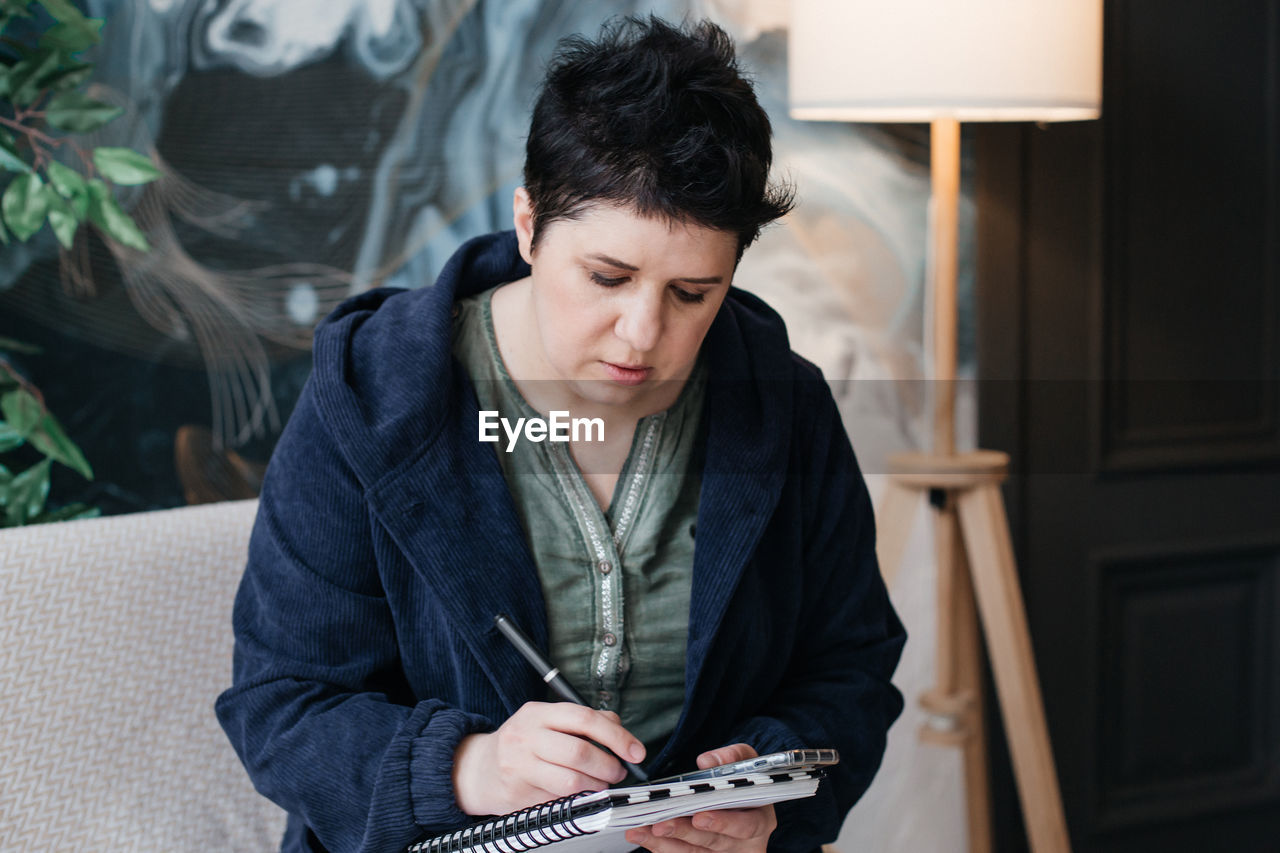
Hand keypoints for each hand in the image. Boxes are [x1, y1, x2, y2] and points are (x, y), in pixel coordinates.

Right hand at [452, 701, 645, 815]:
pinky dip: (578, 798)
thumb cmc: (521, 743)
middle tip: (618, 772)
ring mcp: (519, 766)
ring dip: (597, 786)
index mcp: (537, 713)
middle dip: (609, 766)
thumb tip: (620, 731)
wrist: (479, 769)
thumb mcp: (547, 721)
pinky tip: (580, 793)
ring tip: (602, 784)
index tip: (635, 751)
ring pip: (571, 780)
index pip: (584, 718)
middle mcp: (525, 736)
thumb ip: (584, 721)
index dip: (616, 736)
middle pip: (579, 752)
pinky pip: (559, 799)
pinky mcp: (518, 793)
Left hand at [625, 744, 776, 851]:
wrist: (743, 798)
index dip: (723, 823)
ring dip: (665, 843)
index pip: (746, 826)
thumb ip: (730, 757)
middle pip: (714, 842)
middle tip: (660, 824)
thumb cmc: (745, 780)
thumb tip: (706, 761)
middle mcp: (744, 843)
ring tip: (640, 830)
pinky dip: (661, 847)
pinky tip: (642, 835)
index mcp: (760, 819)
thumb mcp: (746, 762)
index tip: (699, 817)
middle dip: (685, 833)